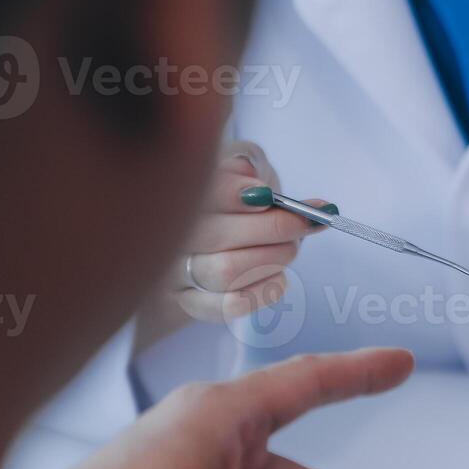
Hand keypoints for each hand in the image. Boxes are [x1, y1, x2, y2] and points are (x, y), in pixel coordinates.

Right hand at [136, 142, 333, 349]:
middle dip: (272, 228)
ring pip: (225, 272)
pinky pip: (231, 305)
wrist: (228, 228)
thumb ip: (248, 165)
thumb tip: (256, 182)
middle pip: (215, 237)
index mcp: (173, 193)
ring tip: (290, 247)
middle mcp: (169, 236)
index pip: (196, 195)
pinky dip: (265, 289)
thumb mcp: (241, 163)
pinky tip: (279, 275)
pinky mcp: (195, 303)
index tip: (267, 195)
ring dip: (273, 258)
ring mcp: (177, 274)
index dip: (233, 195)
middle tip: (300, 222)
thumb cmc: (236, 193)